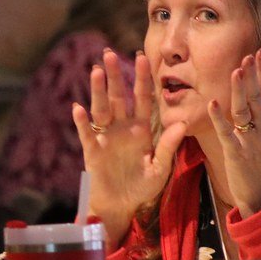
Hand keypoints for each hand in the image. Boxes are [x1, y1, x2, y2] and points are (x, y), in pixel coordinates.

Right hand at [72, 49, 185, 246]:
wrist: (122, 205)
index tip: (142, 57)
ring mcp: (106, 137)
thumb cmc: (143, 187)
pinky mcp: (92, 150)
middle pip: (118, 97)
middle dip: (114, 75)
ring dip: (97, 90)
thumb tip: (182, 124)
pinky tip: (78, 109)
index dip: (141, 78)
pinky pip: (86, 133)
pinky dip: (82, 122)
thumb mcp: (160, 168)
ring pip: (101, 108)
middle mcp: (122, 128)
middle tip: (109, 53)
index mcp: (141, 129)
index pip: (142, 98)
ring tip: (95, 71)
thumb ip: (168, 146)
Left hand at [208, 47, 260, 217]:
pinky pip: (227, 133)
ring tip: (236, 71)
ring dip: (240, 90)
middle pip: (258, 97)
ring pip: (245, 111)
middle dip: (253, 75)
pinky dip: (219, 118)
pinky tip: (212, 103)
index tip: (260, 52)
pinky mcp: (237, 153)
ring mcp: (252, 141)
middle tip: (248, 55)